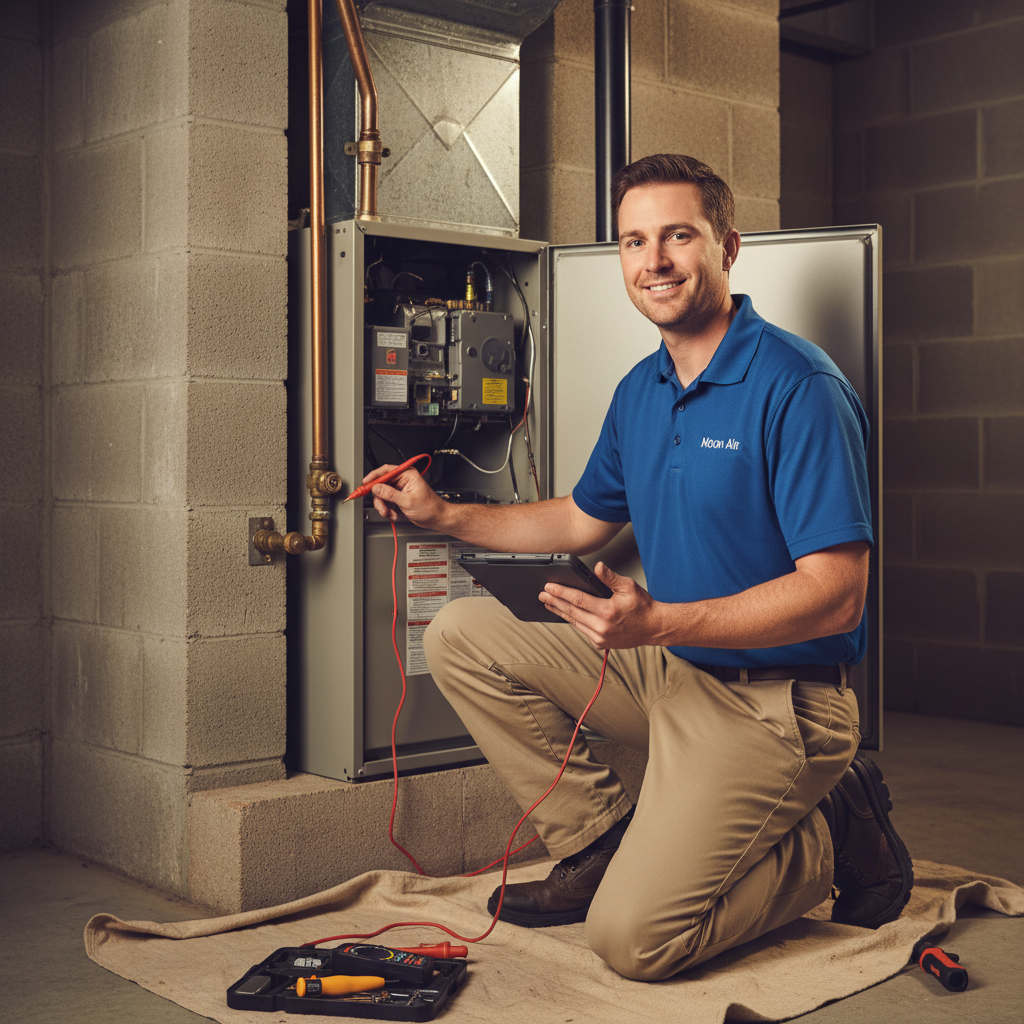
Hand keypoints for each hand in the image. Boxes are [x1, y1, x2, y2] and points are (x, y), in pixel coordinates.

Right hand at [365, 464, 447, 529]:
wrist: (435, 518)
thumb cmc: (429, 507)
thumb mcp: (407, 501)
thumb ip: (390, 494)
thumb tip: (376, 487)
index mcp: (407, 475)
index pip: (386, 471)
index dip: (374, 476)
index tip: (365, 483)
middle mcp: (402, 481)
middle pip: (381, 485)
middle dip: (380, 498)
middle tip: (382, 507)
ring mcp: (400, 490)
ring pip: (382, 496)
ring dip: (384, 507)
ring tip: (391, 513)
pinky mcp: (398, 499)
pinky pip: (386, 503)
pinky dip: (389, 511)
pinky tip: (396, 514)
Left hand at [539, 562, 662, 649]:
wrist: (653, 628)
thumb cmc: (642, 606)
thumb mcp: (629, 586)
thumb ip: (610, 577)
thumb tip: (597, 567)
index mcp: (608, 611)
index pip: (578, 599)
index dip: (561, 592)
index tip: (549, 587)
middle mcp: (602, 627)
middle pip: (572, 612)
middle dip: (555, 602)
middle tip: (542, 594)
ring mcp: (600, 637)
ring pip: (574, 622)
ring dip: (560, 612)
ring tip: (549, 603)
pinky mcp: (600, 643)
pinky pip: (582, 630)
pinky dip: (572, 620)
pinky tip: (565, 613)